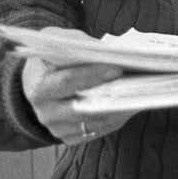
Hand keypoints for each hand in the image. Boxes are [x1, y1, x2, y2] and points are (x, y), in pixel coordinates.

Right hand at [20, 30, 134, 145]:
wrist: (42, 78)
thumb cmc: (56, 55)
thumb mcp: (62, 41)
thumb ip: (81, 45)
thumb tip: (109, 53)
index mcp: (37, 85)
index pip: (66, 82)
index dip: (92, 75)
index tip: (117, 68)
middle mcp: (44, 112)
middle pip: (81, 108)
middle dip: (109, 95)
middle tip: (135, 83)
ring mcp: (56, 128)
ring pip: (93, 122)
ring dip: (118, 109)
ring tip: (140, 93)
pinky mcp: (69, 137)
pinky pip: (97, 131)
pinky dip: (116, 118)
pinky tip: (131, 104)